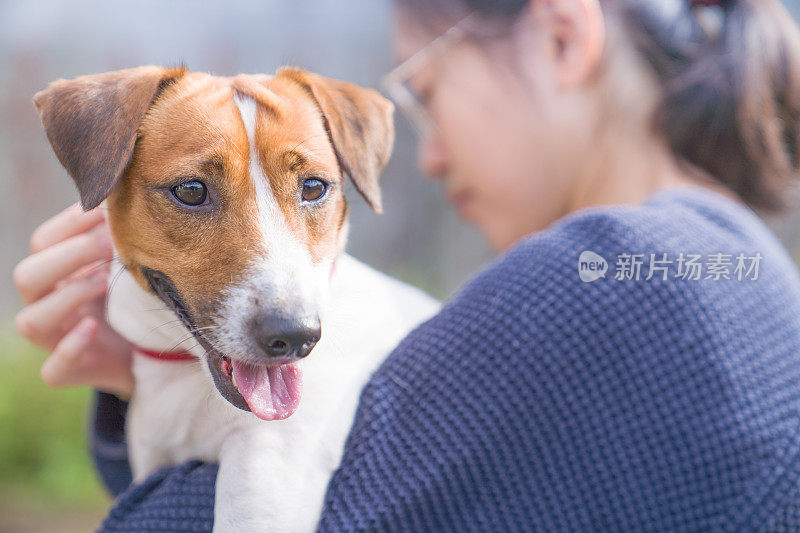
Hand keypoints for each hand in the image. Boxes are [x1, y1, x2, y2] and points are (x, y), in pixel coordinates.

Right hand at [13, 203, 133, 399]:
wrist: (147, 353)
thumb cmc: (132, 300)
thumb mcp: (126, 267)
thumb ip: (119, 239)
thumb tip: (128, 196)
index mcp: (57, 273)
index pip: (43, 242)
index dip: (68, 224)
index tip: (105, 210)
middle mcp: (47, 304)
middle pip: (27, 276)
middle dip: (68, 256)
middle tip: (108, 244)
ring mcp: (54, 341)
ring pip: (31, 321)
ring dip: (67, 297)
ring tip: (103, 281)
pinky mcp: (70, 372)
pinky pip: (53, 369)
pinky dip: (70, 348)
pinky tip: (93, 326)